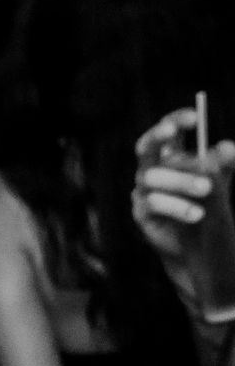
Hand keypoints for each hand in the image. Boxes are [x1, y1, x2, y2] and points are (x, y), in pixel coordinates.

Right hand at [132, 110, 234, 310]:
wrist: (203, 247)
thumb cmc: (210, 207)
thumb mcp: (222, 182)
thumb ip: (224, 164)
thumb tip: (228, 147)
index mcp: (171, 156)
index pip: (168, 131)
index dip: (176, 120)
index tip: (194, 118)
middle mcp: (152, 169)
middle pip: (146, 145)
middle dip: (158, 136)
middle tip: (174, 132)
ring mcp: (143, 191)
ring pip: (154, 175)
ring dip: (182, 180)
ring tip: (207, 190)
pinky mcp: (140, 212)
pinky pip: (153, 202)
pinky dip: (178, 206)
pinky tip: (198, 214)